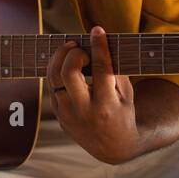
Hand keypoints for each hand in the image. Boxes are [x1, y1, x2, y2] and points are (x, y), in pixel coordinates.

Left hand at [46, 26, 142, 164]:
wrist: (112, 147)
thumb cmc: (122, 113)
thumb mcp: (126, 94)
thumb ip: (115, 70)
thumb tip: (101, 42)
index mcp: (106, 105)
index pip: (101, 70)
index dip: (99, 47)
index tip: (97, 30)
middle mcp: (84, 110)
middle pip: (68, 72)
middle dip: (73, 53)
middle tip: (81, 48)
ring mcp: (67, 113)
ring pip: (53, 77)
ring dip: (59, 57)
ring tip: (72, 49)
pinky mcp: (57, 113)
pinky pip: (51, 85)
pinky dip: (58, 69)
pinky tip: (67, 62)